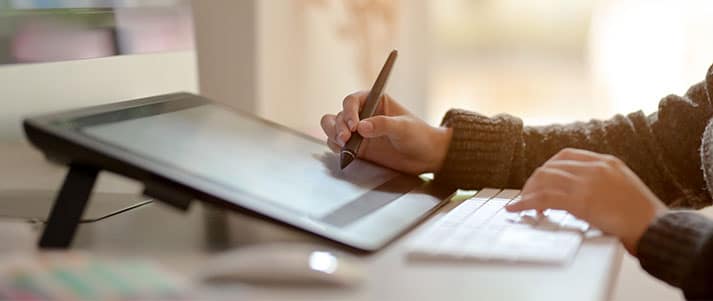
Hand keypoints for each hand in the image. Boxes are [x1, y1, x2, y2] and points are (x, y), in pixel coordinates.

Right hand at [320, 91, 451, 174]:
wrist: (426, 157)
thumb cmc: (419, 136)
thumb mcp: (404, 127)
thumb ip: (383, 125)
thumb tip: (362, 127)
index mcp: (375, 101)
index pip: (353, 101)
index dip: (349, 111)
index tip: (354, 125)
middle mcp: (363, 115)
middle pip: (339, 115)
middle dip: (339, 126)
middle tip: (346, 139)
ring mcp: (359, 132)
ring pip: (334, 128)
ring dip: (333, 135)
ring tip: (343, 145)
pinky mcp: (357, 148)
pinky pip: (338, 145)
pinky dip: (337, 148)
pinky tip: (345, 153)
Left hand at [505, 148, 666, 253]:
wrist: (655, 227)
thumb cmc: (642, 215)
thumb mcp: (622, 186)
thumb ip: (601, 183)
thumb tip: (577, 192)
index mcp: (606, 161)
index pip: (566, 155)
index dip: (548, 168)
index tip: (541, 180)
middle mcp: (595, 167)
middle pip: (551, 167)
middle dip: (535, 181)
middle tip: (528, 195)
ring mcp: (587, 182)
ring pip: (544, 179)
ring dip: (529, 192)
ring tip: (524, 204)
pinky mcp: (580, 200)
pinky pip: (544, 197)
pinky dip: (526, 202)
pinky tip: (517, 208)